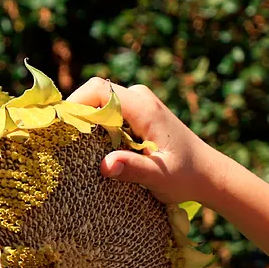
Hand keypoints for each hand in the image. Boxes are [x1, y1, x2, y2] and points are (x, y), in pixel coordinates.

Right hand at [66, 77, 223, 205]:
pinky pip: (110, 111)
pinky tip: (92, 148)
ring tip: (74, 146)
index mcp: (144, 108)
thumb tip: (105, 166)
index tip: (60, 127)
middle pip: (95, 93)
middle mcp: (140, 98)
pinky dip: (97, 125)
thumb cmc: (187, 176)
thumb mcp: (160, 177)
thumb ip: (133, 170)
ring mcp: (140, 102)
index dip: (75, 104)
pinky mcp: (139, 112)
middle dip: (76, 113)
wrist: (208, 173)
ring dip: (87, 121)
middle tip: (61, 140)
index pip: (99, 90)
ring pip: (101, 102)